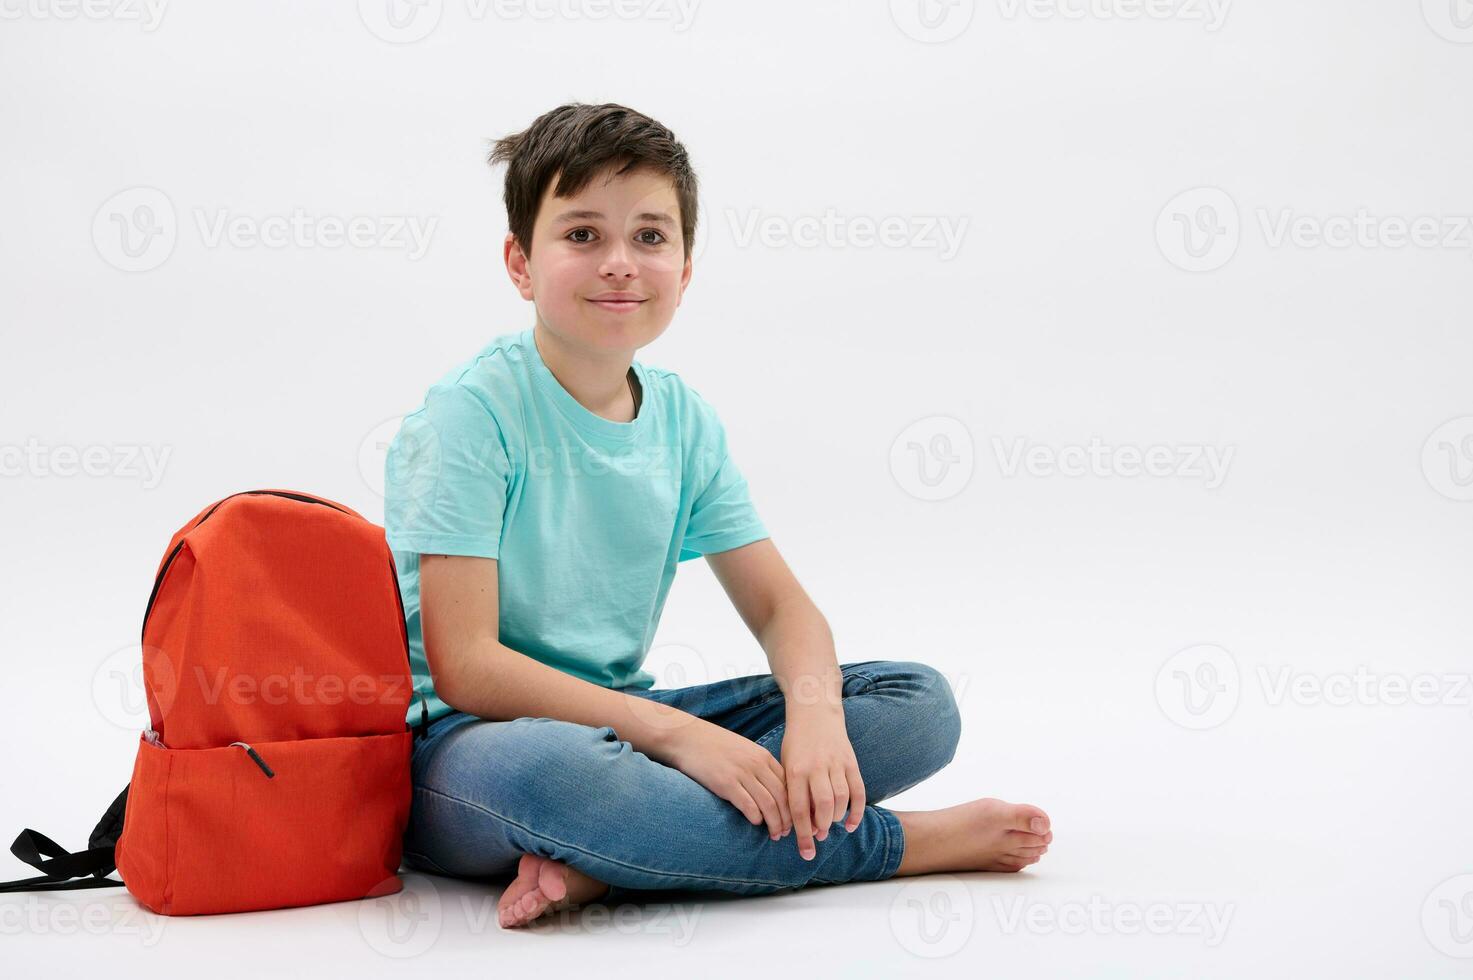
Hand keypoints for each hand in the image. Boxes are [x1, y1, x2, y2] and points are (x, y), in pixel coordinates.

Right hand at [661, 717, 792, 841]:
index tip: (794, 818)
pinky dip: (756, 818)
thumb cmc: (713, 745)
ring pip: (769, 804)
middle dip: (788, 819)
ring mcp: (742, 773)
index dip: (794, 804)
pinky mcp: (726, 783)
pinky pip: (748, 805)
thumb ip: (758, 765)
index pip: (788, 784)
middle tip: (786, 833)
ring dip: (775, 823)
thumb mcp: (743, 749)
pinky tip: (756, 823)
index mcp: (763, 756)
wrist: (686, 737)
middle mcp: (756, 764)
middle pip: (782, 797)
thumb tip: (770, 788)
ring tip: (774, 835)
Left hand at [781, 708, 865, 860]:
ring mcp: (836, 764)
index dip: (802, 834)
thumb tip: (799, 826)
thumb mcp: (786, 765)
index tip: (805, 852)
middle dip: (821, 828)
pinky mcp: (851, 762)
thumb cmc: (796, 745)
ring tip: (829, 826)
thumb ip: (793, 792)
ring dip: (836, 819)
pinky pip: (858, 790)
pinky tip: (851, 824)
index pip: (798, 809)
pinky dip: (857, 810)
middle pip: (823, 806)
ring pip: (841, 799)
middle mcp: (816, 768)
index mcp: (795, 770)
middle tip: (819, 837)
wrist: (814, 713)